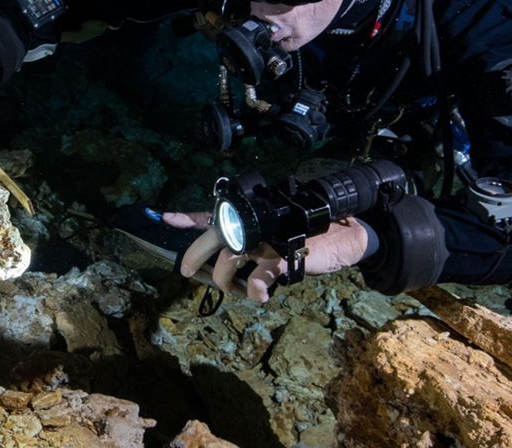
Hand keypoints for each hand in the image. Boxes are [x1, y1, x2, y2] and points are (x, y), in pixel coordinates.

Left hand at [175, 215, 368, 302]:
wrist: (345, 236)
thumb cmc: (307, 237)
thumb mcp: (275, 239)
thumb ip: (252, 245)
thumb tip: (225, 261)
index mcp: (251, 220)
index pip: (215, 216)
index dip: (189, 217)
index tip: (166, 218)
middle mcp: (254, 225)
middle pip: (215, 234)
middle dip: (196, 254)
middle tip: (186, 270)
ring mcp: (267, 239)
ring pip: (230, 258)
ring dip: (226, 280)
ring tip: (237, 290)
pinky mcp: (283, 255)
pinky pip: (259, 277)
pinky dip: (255, 290)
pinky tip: (259, 296)